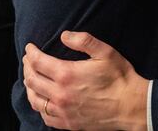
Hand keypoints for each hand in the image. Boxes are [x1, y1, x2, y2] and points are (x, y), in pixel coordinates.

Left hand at [23, 31, 148, 130]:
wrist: (130, 106)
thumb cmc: (120, 77)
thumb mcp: (105, 52)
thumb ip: (83, 41)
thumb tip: (64, 35)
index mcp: (67, 74)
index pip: (38, 62)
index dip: (31, 53)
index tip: (30, 47)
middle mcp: (60, 94)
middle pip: (32, 80)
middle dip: (27, 68)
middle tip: (28, 60)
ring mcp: (63, 111)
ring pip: (35, 100)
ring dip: (29, 87)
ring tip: (30, 79)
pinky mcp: (68, 124)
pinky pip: (45, 116)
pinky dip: (39, 107)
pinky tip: (41, 101)